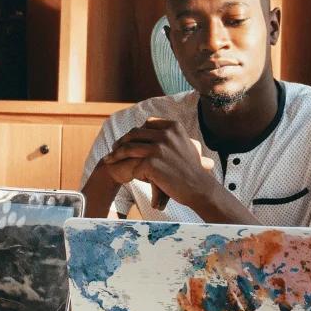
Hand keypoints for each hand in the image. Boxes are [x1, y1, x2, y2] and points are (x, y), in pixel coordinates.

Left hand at [102, 118, 216, 209]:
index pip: (148, 123)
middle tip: (114, 149)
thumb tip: (150, 127)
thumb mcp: (185, 144)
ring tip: (109, 160)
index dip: (136, 131)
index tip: (129, 139)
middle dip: (122, 141)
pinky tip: (129, 176)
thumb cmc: (192, 170)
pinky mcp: (152, 163)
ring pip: (129, 148)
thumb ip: (169, 136)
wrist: (200, 188)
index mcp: (173, 127)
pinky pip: (134, 165)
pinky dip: (130, 171)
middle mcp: (165, 134)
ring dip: (116, 154)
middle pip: (135, 134)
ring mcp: (158, 148)